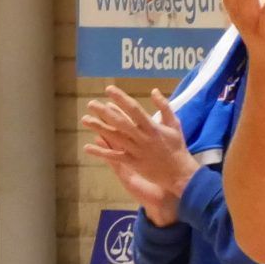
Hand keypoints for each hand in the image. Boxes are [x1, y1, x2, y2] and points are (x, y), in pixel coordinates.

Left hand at [82, 85, 196, 220]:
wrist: (179, 173)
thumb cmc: (177, 147)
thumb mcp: (175, 124)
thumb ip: (164, 107)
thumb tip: (154, 90)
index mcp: (152, 127)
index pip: (134, 109)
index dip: (121, 98)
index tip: (109, 90)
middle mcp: (142, 138)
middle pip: (120, 122)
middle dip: (104, 112)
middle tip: (91, 104)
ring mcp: (136, 151)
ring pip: (115, 137)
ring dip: (99, 128)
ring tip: (85, 119)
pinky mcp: (133, 162)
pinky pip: (114, 156)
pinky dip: (101, 152)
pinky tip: (88, 147)